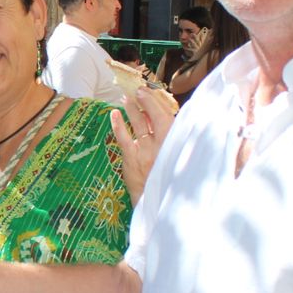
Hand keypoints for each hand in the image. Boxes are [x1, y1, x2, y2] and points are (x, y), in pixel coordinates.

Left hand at [110, 86, 177, 204]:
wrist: (156, 202)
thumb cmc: (169, 178)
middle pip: (154, 117)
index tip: (148, 92)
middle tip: (137, 90)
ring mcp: (146, 152)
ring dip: (132, 110)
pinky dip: (118, 125)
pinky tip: (114, 114)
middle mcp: (163, 146)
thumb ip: (173, 139)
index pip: (167, 117)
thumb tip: (163, 118)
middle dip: (145, 102)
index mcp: (177, 144)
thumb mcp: (178, 157)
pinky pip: (123, 138)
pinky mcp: (132, 160)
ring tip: (126, 98)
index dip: (156, 103)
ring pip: (139, 124)